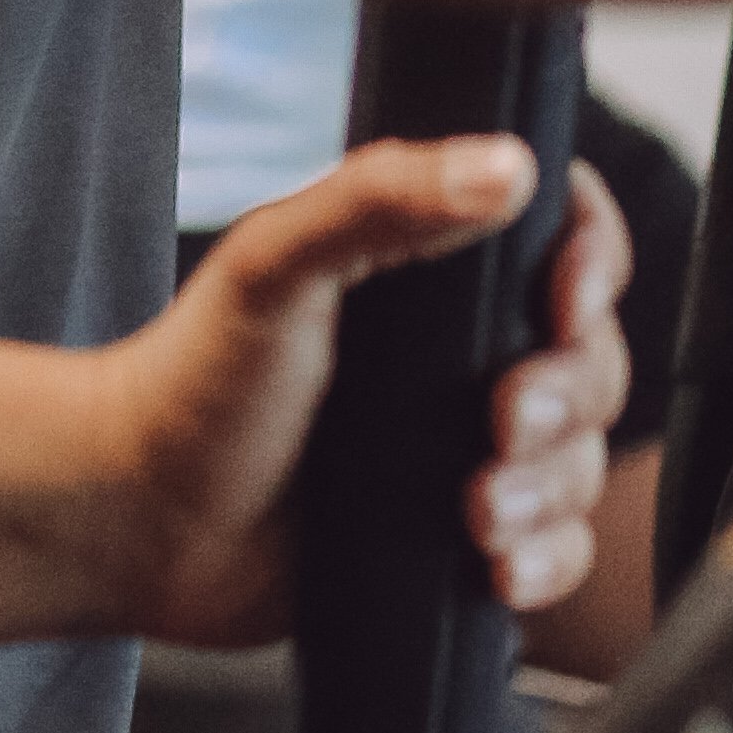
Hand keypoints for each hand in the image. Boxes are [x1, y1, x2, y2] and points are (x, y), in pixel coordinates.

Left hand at [91, 146, 632, 647]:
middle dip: (567, 396)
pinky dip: (545, 560)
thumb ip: (381, 200)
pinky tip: (496, 567)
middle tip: (503, 424)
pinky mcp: (459, 532)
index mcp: (428, 259)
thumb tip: (508, 165)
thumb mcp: (276, 264)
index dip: (592, 265)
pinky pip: (555, 547)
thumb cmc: (190, 379)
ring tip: (475, 511)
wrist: (139, 524)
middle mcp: (460, 347)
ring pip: (581, 459)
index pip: (563, 231)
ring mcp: (463, 441)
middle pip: (591, 356)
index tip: (565, 305)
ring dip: (549, 489)